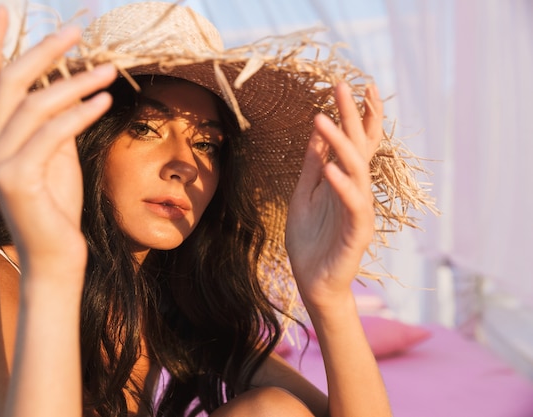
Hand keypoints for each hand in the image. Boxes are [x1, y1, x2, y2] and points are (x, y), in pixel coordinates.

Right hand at [0, 6, 116, 276]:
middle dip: (43, 51)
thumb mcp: (55, 155)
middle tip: (76, 30)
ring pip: (35, 105)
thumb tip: (67, 88)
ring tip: (109, 69)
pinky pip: (52, 134)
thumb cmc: (57, 204)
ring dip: (76, 82)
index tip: (5, 10)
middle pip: (10, 82)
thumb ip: (52, 123)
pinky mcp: (17, 179)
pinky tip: (105, 101)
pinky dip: (80, 114)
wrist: (55, 254)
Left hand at [285, 83, 382, 308]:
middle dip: (354, 115)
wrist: (313, 282)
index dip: (358, 114)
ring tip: (323, 118)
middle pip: (361, 146)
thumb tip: (315, 130)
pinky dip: (342, 186)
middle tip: (344, 85)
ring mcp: (360, 210)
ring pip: (358, 170)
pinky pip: (353, 204)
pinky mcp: (358, 232)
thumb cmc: (310, 239)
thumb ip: (313, 164)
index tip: (353, 84)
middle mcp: (357, 190)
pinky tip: (330, 169)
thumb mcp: (305, 194)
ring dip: (342, 144)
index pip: (356, 141)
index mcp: (345, 180)